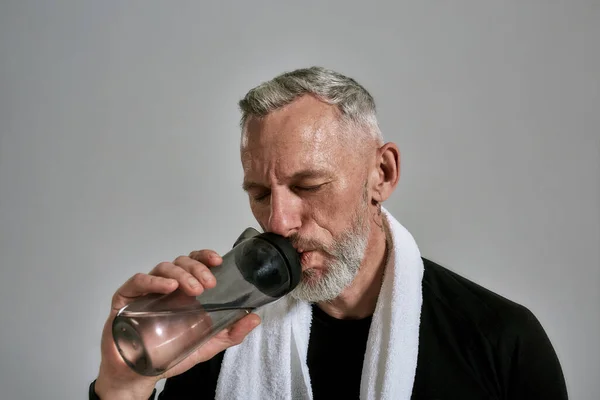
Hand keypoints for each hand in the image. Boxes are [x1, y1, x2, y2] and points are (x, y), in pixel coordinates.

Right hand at [94, 250, 261, 399]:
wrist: (139, 374)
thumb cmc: (169, 354)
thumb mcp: (207, 344)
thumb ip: (231, 332)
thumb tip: (254, 318)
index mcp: (184, 291)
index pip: (195, 263)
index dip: (205, 257)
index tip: (218, 261)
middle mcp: (165, 286)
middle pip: (181, 262)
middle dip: (197, 269)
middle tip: (208, 284)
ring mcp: (145, 290)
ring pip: (163, 267)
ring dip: (181, 274)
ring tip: (193, 289)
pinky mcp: (125, 298)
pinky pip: (138, 281)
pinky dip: (154, 280)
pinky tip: (168, 287)